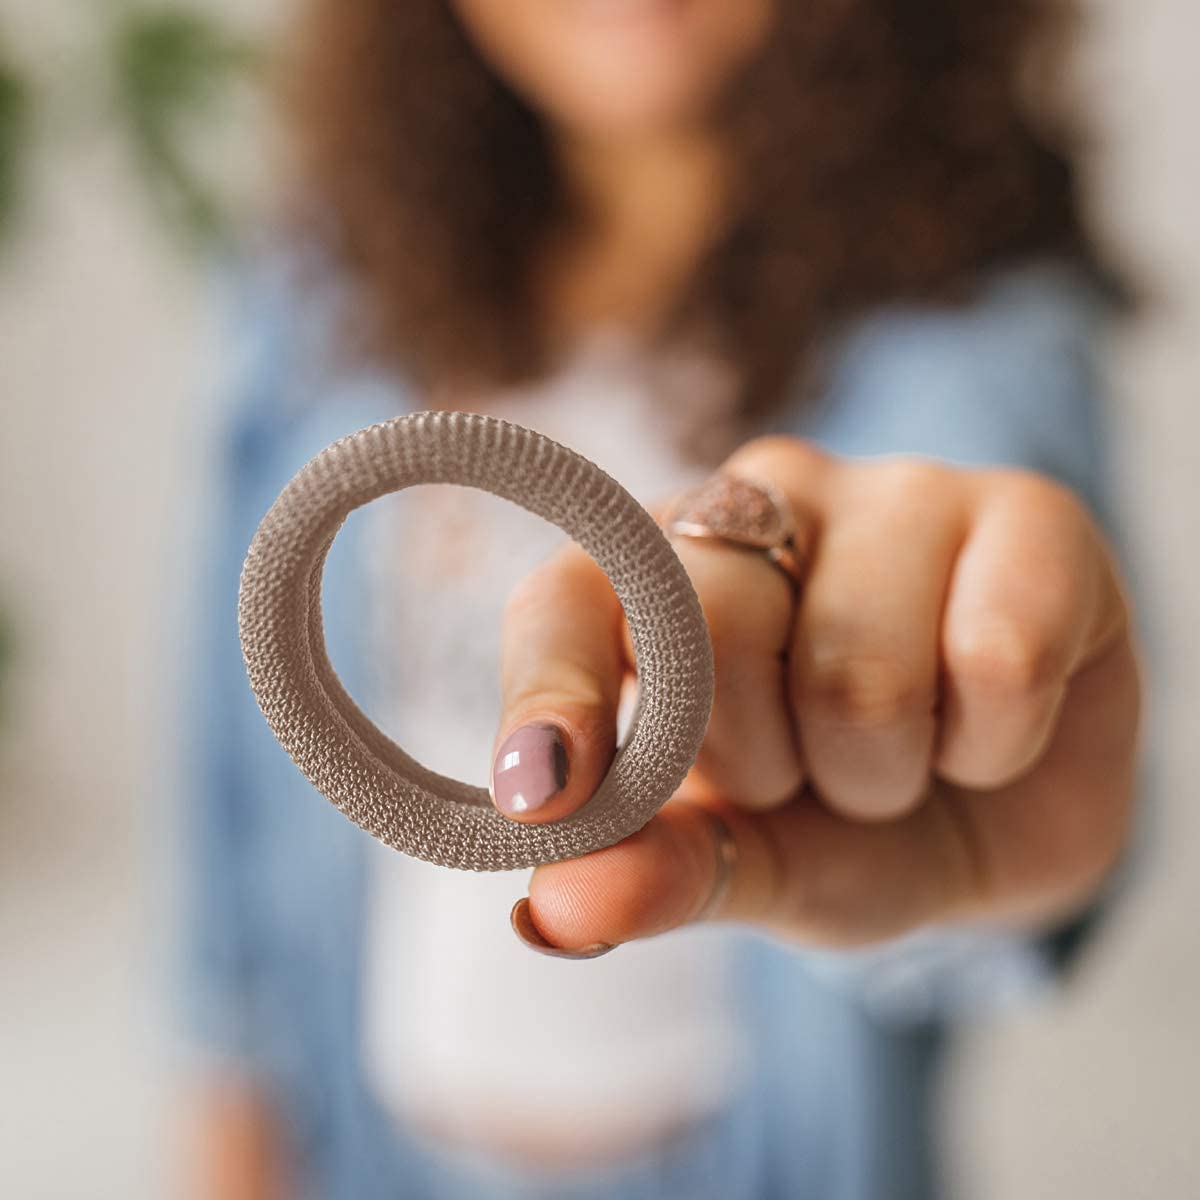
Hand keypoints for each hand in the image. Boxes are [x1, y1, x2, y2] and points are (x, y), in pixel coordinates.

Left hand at [490, 438, 1139, 951]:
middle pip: (709, 631)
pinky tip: (992, 723)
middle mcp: (759, 501)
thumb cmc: (846, 821)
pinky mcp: (1026, 512)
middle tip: (806, 773)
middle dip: (762, 762)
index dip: (550, 690)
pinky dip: (995, 743)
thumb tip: (559, 907)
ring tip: (903, 753)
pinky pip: (997, 657)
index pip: (566, 600)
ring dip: (882, 771)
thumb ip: (662, 872)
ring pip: (858, 669)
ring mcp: (893, 492)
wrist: (1008, 815)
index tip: (543, 795)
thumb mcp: (752, 865)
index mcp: (656, 574)